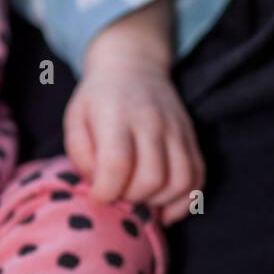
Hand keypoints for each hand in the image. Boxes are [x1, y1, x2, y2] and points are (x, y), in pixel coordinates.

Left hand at [65, 0, 203, 222]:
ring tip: (139, 197)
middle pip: (151, 178)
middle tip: (118, 193)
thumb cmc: (98, 100)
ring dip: (158, 202)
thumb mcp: (75, 119)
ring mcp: (178, 130)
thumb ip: (81, 154)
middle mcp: (152, 122)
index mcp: (117, 116)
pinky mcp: (192, 139)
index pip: (117, 164)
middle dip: (131, 198)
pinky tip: (163, 206)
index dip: (106, 191)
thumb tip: (100, 185)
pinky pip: (198, 179)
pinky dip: (184, 201)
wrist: (134, 66)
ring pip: (180, 182)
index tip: (98, 194)